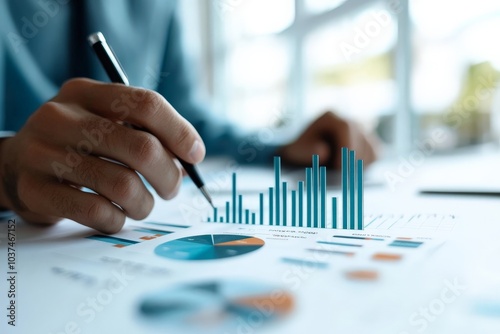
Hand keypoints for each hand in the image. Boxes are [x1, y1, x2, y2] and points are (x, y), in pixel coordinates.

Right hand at [0, 78, 204, 232]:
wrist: (14, 164)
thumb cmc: (77, 144)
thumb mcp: (104, 124)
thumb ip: (144, 133)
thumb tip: (190, 159)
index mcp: (85, 93)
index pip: (145, 104)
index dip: (179, 132)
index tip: (195, 155)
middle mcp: (61, 117)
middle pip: (140, 147)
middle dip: (169, 175)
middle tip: (172, 188)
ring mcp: (43, 153)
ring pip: (122, 185)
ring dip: (144, 203)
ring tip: (142, 205)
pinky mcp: (35, 190)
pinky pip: (96, 212)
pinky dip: (117, 220)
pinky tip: (116, 216)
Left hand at [277, 111, 377, 167]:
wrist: (307, 153)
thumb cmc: (301, 151)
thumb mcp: (297, 151)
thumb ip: (308, 150)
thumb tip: (324, 151)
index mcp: (330, 117)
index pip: (345, 127)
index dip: (345, 148)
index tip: (339, 168)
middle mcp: (349, 119)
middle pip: (361, 138)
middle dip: (351, 161)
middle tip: (340, 177)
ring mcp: (362, 130)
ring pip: (371, 148)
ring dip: (358, 165)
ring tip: (342, 175)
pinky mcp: (370, 143)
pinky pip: (375, 155)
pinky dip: (365, 166)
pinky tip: (351, 173)